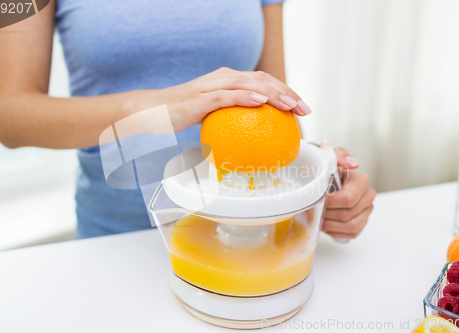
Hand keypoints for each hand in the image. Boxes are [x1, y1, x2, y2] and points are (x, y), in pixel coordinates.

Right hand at [155, 67, 311, 132]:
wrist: (154, 110)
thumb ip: (232, 117)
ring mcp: (211, 86)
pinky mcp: (199, 98)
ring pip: (247, 84)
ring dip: (271, 93)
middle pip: (261, 79)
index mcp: (228, 79)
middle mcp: (222, 77)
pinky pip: (225, 96)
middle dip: (286, 92)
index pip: (263, 81)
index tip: (300, 107)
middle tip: (304, 109)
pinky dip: (244, 97)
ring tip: (289, 105)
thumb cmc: (183, 113)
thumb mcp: (213, 115)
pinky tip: (260, 103)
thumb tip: (254, 136)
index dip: (285, 91)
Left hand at [322, 147, 376, 239]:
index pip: (348, 199)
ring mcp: (367, 210)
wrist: (328, 181)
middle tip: (316, 211)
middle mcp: (368, 196)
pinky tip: (327, 225)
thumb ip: (340, 156)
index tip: (319, 200)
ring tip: (320, 219)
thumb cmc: (329, 171)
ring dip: (331, 225)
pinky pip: (352, 233)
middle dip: (328, 215)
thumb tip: (353, 163)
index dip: (330, 203)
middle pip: (347, 214)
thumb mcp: (331, 159)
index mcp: (361, 181)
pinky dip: (337, 232)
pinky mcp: (363, 221)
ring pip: (351, 226)